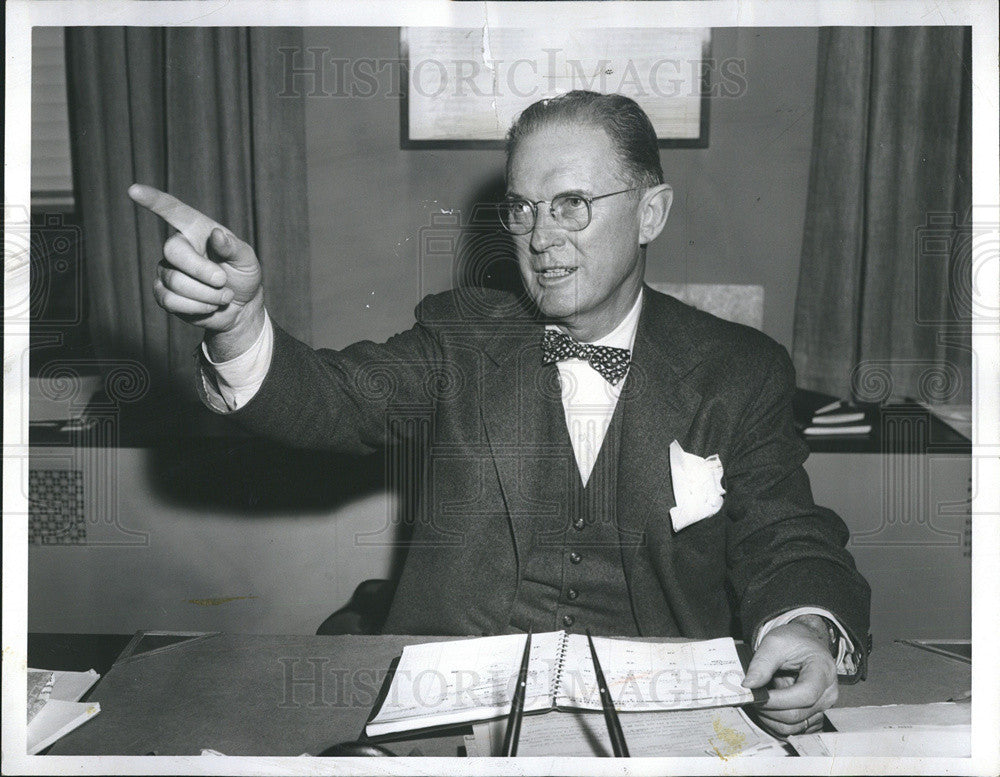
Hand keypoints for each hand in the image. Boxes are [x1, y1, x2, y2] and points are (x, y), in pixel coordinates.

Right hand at [128, 184, 264, 358]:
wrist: (241, 308)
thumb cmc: (243, 276)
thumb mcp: (247, 259)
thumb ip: (233, 247)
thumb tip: (217, 235)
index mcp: (197, 231)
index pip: (173, 211)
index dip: (154, 200)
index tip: (134, 190)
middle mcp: (178, 247)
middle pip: (173, 251)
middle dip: (201, 270)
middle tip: (223, 281)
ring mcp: (167, 270)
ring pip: (175, 281)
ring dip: (206, 294)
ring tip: (223, 296)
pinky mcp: (163, 293)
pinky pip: (170, 300)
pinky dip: (196, 307)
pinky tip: (209, 306)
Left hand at [741, 616, 837, 737]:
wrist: (805, 643)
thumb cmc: (793, 640)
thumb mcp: (775, 642)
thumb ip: (761, 663)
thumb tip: (749, 685)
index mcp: (823, 672)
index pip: (805, 695)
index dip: (779, 700)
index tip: (757, 696)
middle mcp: (827, 694)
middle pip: (797, 714)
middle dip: (769, 710)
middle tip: (750, 697)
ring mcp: (822, 707)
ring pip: (794, 727)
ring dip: (770, 719)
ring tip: (757, 702)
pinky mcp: (814, 715)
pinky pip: (794, 729)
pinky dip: (775, 723)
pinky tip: (766, 709)